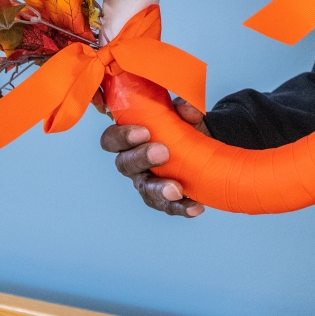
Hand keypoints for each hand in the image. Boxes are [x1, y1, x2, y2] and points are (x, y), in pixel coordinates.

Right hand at [99, 97, 209, 216]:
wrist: (202, 149)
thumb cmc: (180, 128)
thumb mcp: (182, 115)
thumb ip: (183, 108)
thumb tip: (188, 109)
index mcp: (128, 139)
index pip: (111, 139)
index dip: (122, 137)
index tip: (144, 132)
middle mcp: (132, 163)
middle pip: (125, 164)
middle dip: (142, 158)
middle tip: (163, 152)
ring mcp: (146, 183)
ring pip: (146, 190)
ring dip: (160, 190)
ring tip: (177, 190)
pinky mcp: (163, 200)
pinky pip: (168, 207)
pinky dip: (182, 207)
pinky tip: (195, 206)